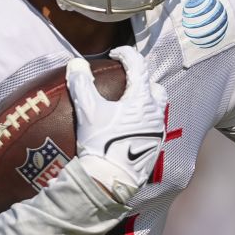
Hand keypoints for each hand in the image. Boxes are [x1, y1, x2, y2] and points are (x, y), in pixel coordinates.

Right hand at [66, 46, 167, 203]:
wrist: (111, 180)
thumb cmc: (101, 143)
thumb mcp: (87, 111)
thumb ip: (81, 84)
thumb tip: (77, 64)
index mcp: (141, 99)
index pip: (139, 66)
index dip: (127, 54)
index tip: (115, 54)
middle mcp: (154, 113)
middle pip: (155, 88)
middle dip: (142, 80)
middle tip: (124, 83)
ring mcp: (157, 131)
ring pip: (156, 108)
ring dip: (144, 102)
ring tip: (126, 106)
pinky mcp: (154, 148)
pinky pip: (152, 127)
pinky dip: (142, 121)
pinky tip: (127, 128)